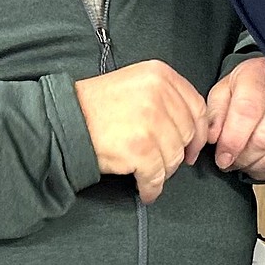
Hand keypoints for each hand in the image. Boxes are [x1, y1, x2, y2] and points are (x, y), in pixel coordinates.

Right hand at [75, 59, 208, 203]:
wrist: (66, 121)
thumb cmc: (97, 106)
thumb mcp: (135, 82)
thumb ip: (165, 96)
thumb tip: (191, 127)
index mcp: (160, 74)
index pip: (196, 106)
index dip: (199, 131)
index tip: (193, 147)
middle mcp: (159, 94)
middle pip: (187, 133)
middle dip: (178, 154)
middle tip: (166, 163)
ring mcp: (151, 121)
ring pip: (173, 157)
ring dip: (163, 172)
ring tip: (149, 174)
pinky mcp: (141, 148)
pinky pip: (156, 176)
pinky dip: (152, 188)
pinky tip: (145, 190)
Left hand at [206, 55, 264, 180]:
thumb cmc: (247, 87)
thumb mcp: (224, 90)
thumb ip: (214, 113)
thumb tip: (212, 138)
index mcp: (259, 75)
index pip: (247, 111)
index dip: (232, 140)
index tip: (222, 157)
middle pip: (264, 138)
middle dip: (241, 157)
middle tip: (228, 160)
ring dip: (254, 166)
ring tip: (242, 161)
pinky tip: (258, 163)